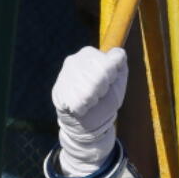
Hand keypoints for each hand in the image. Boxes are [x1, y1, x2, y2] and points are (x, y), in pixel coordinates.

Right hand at [52, 46, 127, 175]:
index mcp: (90, 54)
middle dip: (103, 89)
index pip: (109, 62)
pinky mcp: (58, 92)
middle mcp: (74, 60)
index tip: (108, 83)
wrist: (87, 123)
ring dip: (93, 100)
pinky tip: (81, 108)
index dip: (112, 77)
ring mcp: (64, 75)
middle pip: (100, 74)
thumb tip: (119, 54)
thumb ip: (120, 66)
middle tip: (98, 95)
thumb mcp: (117, 82)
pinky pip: (77, 101)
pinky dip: (83, 109)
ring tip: (89, 101)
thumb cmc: (104, 100)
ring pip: (88, 88)